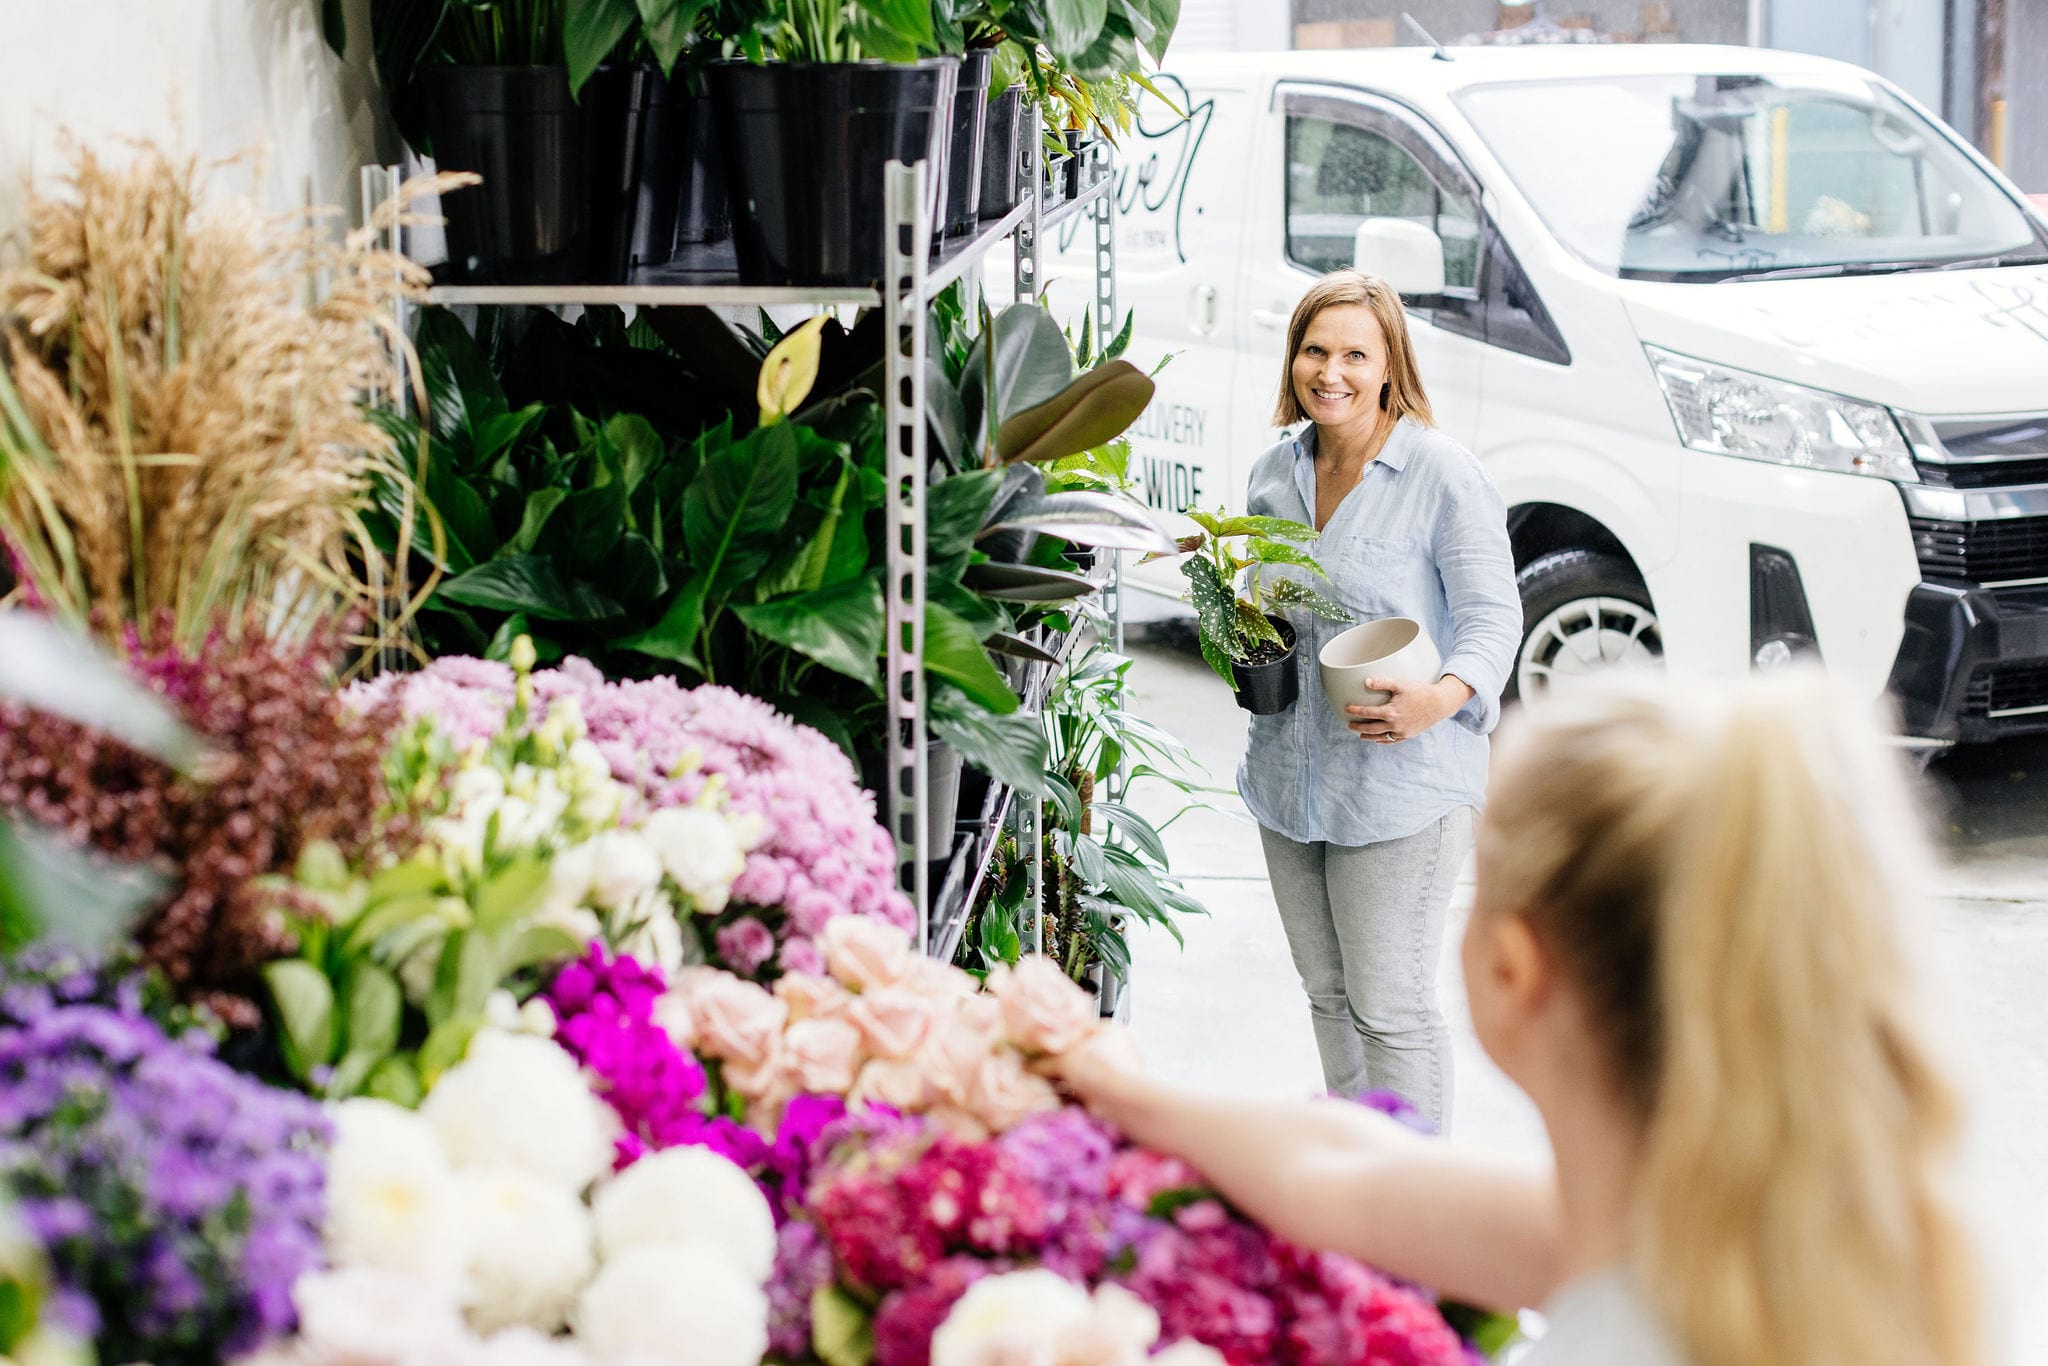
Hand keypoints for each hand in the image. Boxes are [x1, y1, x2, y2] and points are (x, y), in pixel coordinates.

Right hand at [1033, 1022, 1144, 1110]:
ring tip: (1043, 1082)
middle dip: (1060, 1061)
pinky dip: (1068, 1094)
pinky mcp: (1106, 1093)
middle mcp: (1114, 1050)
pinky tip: (1054, 1097)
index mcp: (1109, 1031)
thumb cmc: (1100, 1069)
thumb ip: (1043, 1062)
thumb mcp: (1064, 1058)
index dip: (1059, 1036)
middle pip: (1079, 1053)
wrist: (1117, 1101)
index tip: (1043, 1044)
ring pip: (1080, 1074)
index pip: (1079, 1029)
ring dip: (1062, 1080)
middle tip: (1040, 1064)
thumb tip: (1028, 1065)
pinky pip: (1081, 1092)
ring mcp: (1112, 1072)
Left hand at [1345, 675, 1474, 744]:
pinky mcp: (1408, 735)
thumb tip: (1366, 681)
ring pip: (1381, 737)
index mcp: (1390, 712)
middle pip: (1371, 728)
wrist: (1440, 704)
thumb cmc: (1420, 691)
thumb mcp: (1401, 684)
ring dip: (1369, 736)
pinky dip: (1384, 740)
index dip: (1355, 711)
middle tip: (1349, 725)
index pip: (1368, 712)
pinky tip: (1379, 739)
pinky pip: (1392, 741)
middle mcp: (1394, 725)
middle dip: (1358, 726)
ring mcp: (1402, 732)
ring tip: (1361, 735)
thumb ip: (1382, 683)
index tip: (1346, 709)